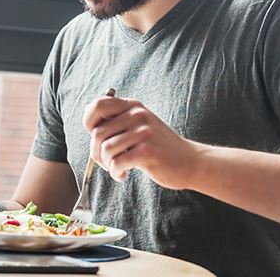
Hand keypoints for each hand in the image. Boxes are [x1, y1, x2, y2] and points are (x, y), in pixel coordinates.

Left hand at [83, 96, 201, 188]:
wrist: (190, 162)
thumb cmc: (160, 147)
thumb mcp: (140, 125)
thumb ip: (119, 122)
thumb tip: (90, 126)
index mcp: (133, 106)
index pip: (98, 105)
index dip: (89, 122)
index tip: (96, 138)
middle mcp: (138, 115)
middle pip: (98, 133)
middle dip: (96, 153)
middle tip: (107, 162)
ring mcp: (143, 132)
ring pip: (105, 149)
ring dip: (106, 164)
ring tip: (117, 168)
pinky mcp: (147, 151)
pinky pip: (116, 163)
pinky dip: (115, 172)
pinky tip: (123, 174)